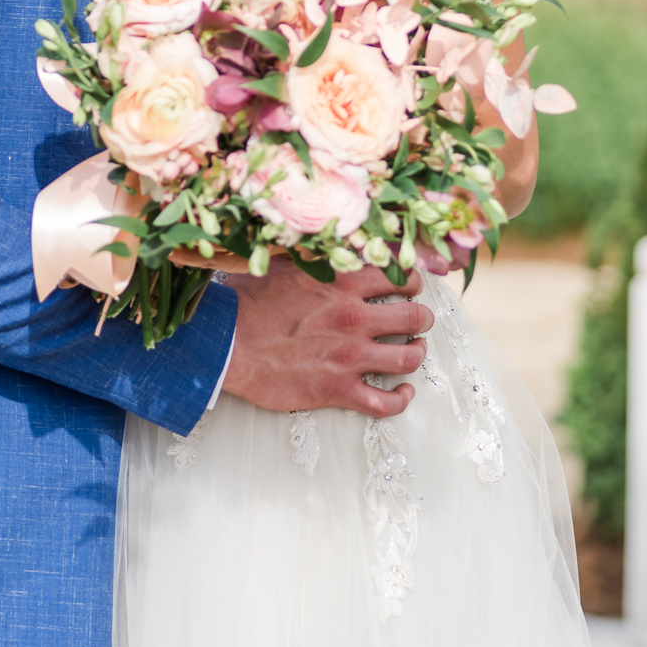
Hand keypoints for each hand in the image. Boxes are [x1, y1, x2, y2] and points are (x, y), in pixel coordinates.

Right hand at [220, 262, 433, 418]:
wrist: (225, 344)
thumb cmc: (248, 304)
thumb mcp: (285, 264)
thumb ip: (316, 258)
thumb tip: (328, 244)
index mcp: (343, 283)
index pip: (399, 275)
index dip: (412, 281)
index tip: (411, 286)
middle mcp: (354, 317)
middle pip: (414, 317)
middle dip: (421, 318)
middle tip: (417, 320)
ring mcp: (350, 356)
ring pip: (408, 357)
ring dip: (416, 353)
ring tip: (412, 351)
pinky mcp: (338, 391)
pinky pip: (385, 403)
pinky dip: (401, 399)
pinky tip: (402, 392)